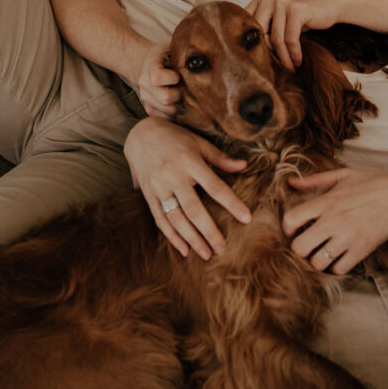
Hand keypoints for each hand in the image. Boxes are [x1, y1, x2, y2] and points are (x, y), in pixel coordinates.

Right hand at [124, 117, 250, 257]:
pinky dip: (172, 236)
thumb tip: (244, 166)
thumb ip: (220, 158)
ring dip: (192, 238)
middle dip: (209, 231)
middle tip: (223, 248)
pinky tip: (184, 250)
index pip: (214, 186)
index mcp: (189, 160)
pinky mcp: (148, 195)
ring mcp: (158, 187)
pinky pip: (160, 219)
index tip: (247, 218)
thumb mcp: (199, 142)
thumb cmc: (175, 137)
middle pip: (193, 208)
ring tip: (207, 253)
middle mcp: (173, 175)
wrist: (140, 135)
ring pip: (176, 218)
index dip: (231, 203)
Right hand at [133, 41, 181, 117]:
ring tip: (183, 93)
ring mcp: (145, 97)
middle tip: (186, 86)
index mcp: (150, 65)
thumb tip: (208, 50)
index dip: (173, 78)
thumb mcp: (173, 43)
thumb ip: (185, 47)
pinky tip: (179, 102)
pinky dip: (175, 113)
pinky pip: (165, 118)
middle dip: (180, 94)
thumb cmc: (166, 52)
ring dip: (180, 104)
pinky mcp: (149, 108)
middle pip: (165, 98)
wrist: (145, 62)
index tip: (179, 75)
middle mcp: (144, 83)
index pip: (157, 77)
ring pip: (167, 111)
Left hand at [245, 0, 341, 69]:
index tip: (258, 59)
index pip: (248, 23)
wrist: (332, 3)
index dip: (252, 42)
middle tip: (274, 67)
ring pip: (277, 39)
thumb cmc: (306, 14)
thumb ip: (267, 26)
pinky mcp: (296, 10)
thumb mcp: (282, 16)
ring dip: (284, 57)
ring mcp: (283, 1)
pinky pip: (291, 39)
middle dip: (267, 52)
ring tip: (289, 68)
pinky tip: (298, 61)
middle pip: (260, 32)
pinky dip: (294, 53)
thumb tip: (250, 51)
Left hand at [283, 168, 387, 274]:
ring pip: (317, 262)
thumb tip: (290, 182)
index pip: (291, 219)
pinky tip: (339, 257)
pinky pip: (339, 269)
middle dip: (300, 248)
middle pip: (300, 248)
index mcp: (327, 201)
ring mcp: (349, 237)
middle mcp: (334, 220)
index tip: (295, 229)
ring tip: (323, 252)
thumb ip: (315, 180)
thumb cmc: (372, 183)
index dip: (288, 228)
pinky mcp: (362, 250)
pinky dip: (335, 267)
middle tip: (307, 244)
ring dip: (317, 260)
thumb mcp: (343, 175)